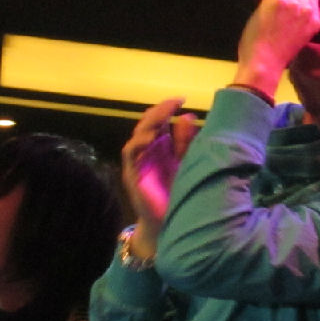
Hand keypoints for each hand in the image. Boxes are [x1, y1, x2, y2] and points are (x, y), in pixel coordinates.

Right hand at [121, 97, 198, 253]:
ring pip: (137, 136)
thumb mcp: (186, 163)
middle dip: (159, 111)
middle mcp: (148, 151)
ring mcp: (138, 162)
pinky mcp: (132, 175)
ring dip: (148, 124)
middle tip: (173, 103)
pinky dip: (138, 143)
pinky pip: (130, 154)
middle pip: (147, 124)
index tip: (181, 99)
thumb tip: (189, 116)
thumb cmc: (179, 192)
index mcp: (162, 147)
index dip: (167, 108)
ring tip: (163, 116)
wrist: (172, 221)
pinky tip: (151, 137)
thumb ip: (186, 141)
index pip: (160, 121)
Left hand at [235, 0, 319, 97]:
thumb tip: (289, 11)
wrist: (265, 63)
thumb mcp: (300, 40)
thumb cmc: (278, 58)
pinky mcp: (275, 0)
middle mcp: (306, 10)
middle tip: (277, 2)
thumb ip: (301, 23)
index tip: (289, 3)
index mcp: (315, 21)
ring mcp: (291, 4)